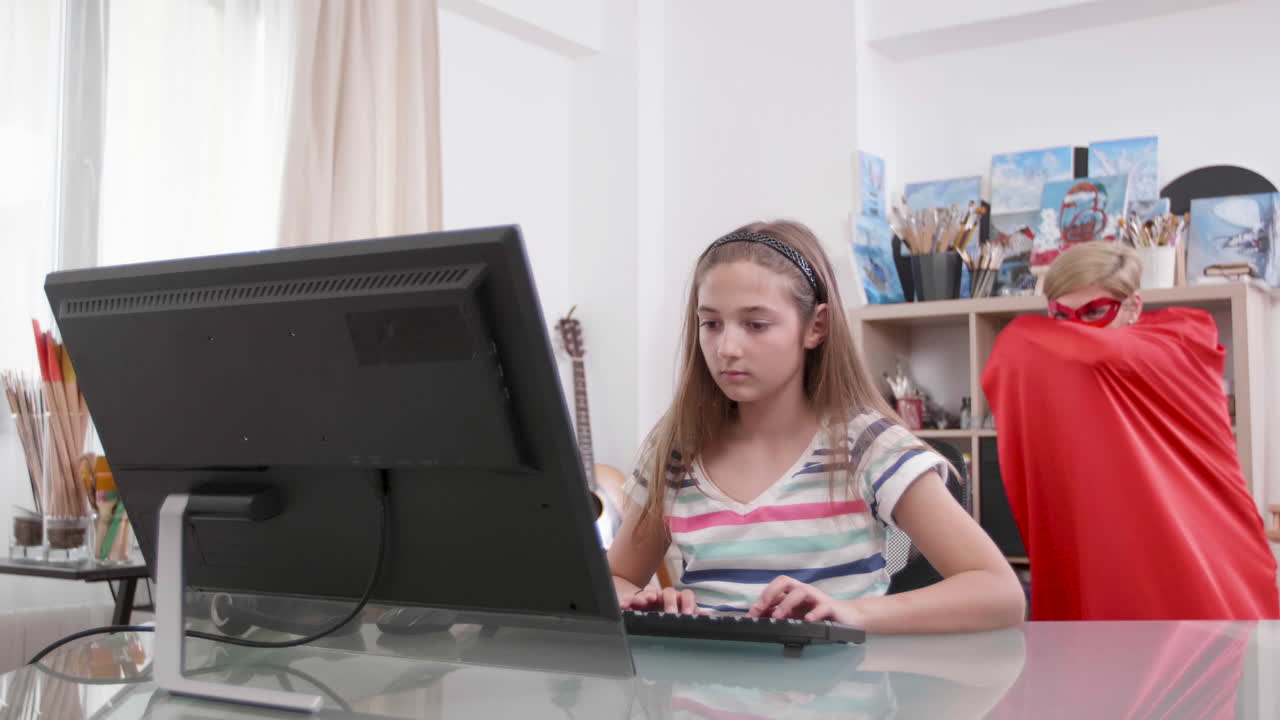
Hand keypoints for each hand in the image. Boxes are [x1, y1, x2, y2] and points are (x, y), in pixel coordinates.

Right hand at [621, 586, 702, 614]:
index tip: (686, 614)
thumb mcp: (679, 616)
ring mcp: (648, 597)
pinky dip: (627, 601)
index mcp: (677, 599)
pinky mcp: (633, 601)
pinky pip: (629, 599)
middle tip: (670, 612)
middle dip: (669, 601)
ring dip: (647, 597)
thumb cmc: (664, 614)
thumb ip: (691, 615)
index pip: (686, 595)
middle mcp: (664, 596)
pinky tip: (624, 605)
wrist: (641, 607)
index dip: (687, 603)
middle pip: (668, 592)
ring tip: (645, 602)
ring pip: (648, 593)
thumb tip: (706, 616)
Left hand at [747, 575, 862, 624]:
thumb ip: (779, 614)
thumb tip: (758, 617)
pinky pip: (823, 606)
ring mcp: (817, 597)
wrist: (847, 618)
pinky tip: (808, 620)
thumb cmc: (819, 614)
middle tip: (760, 609)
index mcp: (794, 592)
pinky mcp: (831, 607)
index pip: (774, 588)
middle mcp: (804, 591)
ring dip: (787, 603)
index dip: (761, 599)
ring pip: (801, 591)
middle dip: (770, 593)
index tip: (751, 615)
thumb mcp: (796, 615)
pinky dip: (814, 613)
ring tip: (778, 617)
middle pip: (784, 582)